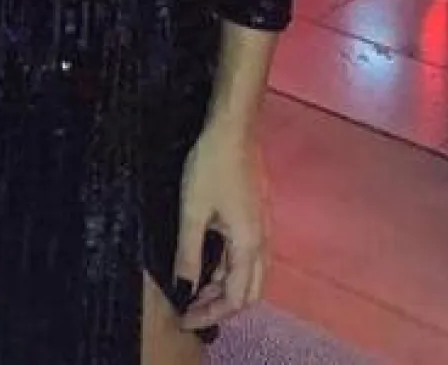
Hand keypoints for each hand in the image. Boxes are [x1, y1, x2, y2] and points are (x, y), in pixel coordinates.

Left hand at [175, 121, 267, 332]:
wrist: (233, 127)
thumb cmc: (211, 165)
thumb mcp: (192, 211)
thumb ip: (189, 254)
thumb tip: (184, 287)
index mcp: (248, 244)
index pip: (235, 298)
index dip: (210, 313)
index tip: (185, 319)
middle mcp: (262, 241)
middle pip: (249, 292)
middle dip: (221, 306)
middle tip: (191, 309)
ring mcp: (263, 227)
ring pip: (251, 274)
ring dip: (226, 287)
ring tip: (196, 289)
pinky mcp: (257, 214)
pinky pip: (249, 256)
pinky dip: (231, 269)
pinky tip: (211, 261)